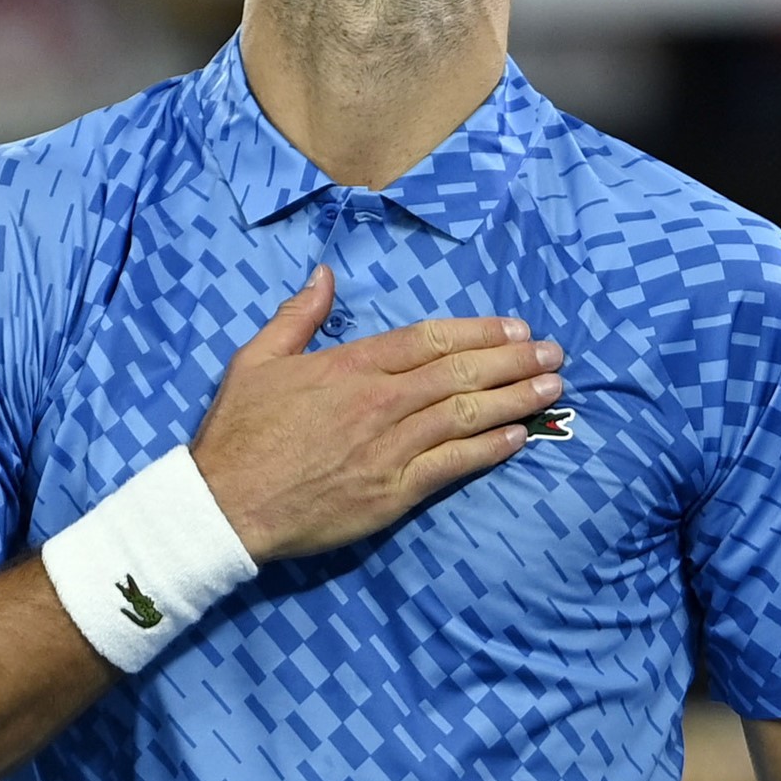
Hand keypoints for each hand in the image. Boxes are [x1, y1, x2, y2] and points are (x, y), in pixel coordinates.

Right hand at [190, 266, 563, 562]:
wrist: (226, 506)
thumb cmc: (239, 433)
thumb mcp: (256, 360)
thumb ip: (297, 316)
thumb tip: (324, 274)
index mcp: (350, 366)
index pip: (429, 340)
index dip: (478, 331)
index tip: (514, 327)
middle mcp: (379, 402)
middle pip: (460, 374)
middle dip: (513, 360)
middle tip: (553, 353)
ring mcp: (390, 449)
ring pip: (465, 416)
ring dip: (515, 399)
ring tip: (551, 388)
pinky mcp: (393, 492)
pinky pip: (453, 465)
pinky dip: (489, 449)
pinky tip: (519, 437)